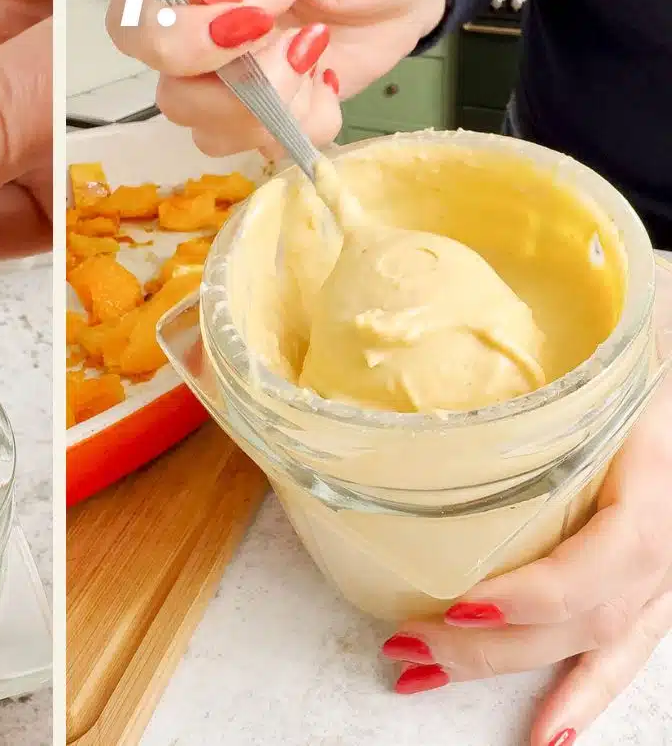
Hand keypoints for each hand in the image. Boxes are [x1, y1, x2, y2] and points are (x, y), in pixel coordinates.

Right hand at [106, 0, 450, 157]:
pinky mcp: (268, 103)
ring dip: (272, 113)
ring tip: (316, 63)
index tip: (255, 28)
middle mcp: (203, 21)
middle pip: (169, 89)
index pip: (138, 18)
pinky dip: (301, 125)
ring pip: (206, 126)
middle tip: (298, 52)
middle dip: (236, 93)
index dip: (180, 42)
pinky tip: (325, 85)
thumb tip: (211, 8)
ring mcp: (232, 69)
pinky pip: (258, 144)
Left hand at [381, 371, 671, 745]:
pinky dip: (581, 697)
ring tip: (428, 677)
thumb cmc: (647, 362)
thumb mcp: (611, 370)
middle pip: (578, 617)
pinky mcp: (660, 590)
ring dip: (505, 668)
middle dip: (489, 642)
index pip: (600, 564)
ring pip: (590, 643)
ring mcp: (667, 576)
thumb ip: (561, 386)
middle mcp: (663, 543)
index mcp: (652, 486)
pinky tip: (546, 736)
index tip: (466, 601)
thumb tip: (467, 347)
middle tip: (408, 644)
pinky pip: (621, 654)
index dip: (535, 594)